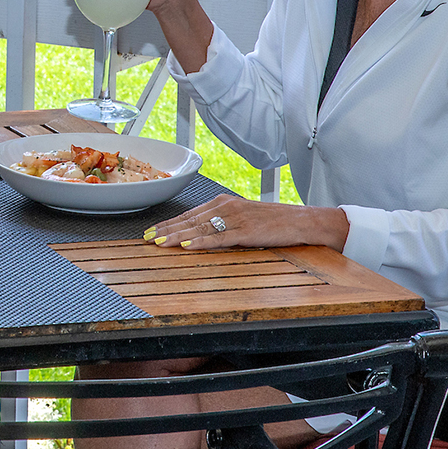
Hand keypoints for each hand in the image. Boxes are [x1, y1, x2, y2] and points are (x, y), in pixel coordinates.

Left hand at [142, 194, 349, 251]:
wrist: (301, 221)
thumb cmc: (272, 222)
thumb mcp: (242, 218)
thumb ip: (222, 224)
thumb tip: (199, 235)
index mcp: (222, 202)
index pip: (189, 215)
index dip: (169, 224)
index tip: (151, 231)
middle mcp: (225, 207)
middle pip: (189, 221)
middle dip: (166, 230)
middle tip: (146, 239)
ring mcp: (235, 218)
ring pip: (199, 228)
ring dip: (177, 236)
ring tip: (159, 242)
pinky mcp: (246, 231)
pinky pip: (219, 238)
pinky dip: (201, 242)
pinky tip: (187, 246)